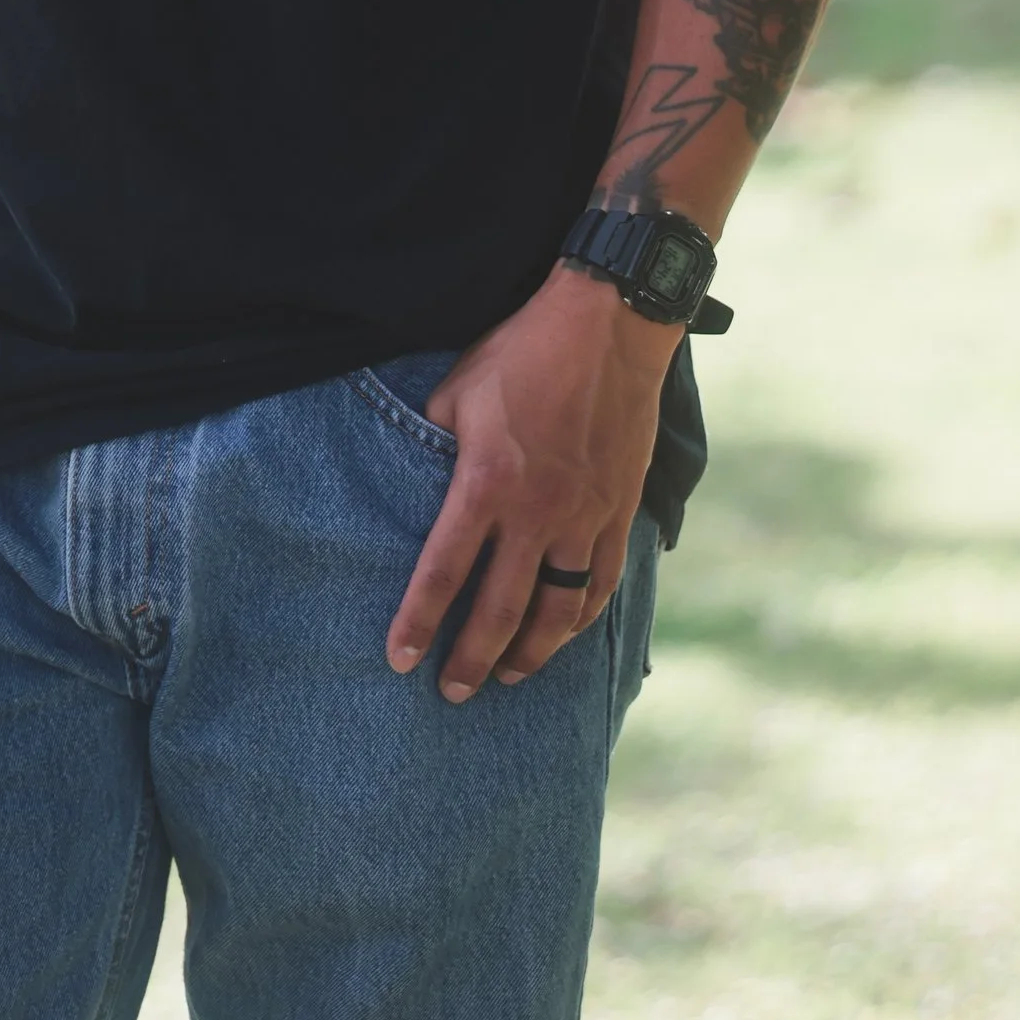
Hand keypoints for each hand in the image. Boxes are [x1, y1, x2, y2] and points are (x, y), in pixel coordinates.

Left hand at [386, 266, 678, 701]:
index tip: (400, 660)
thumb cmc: (521, 351)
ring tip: (508, 675)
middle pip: (500, 609)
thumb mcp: (456, 391)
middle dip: (472, 660)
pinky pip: (601, 581)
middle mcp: (536, 512)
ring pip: (558, 609)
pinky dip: (582, 616)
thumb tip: (422, 481)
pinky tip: (565, 631)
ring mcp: (584, 516)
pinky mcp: (618, 510)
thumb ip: (434, 445)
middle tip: (452, 693)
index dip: (419, 622)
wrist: (606, 326)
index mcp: (485, 482)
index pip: (444, 572)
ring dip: (531, 651)